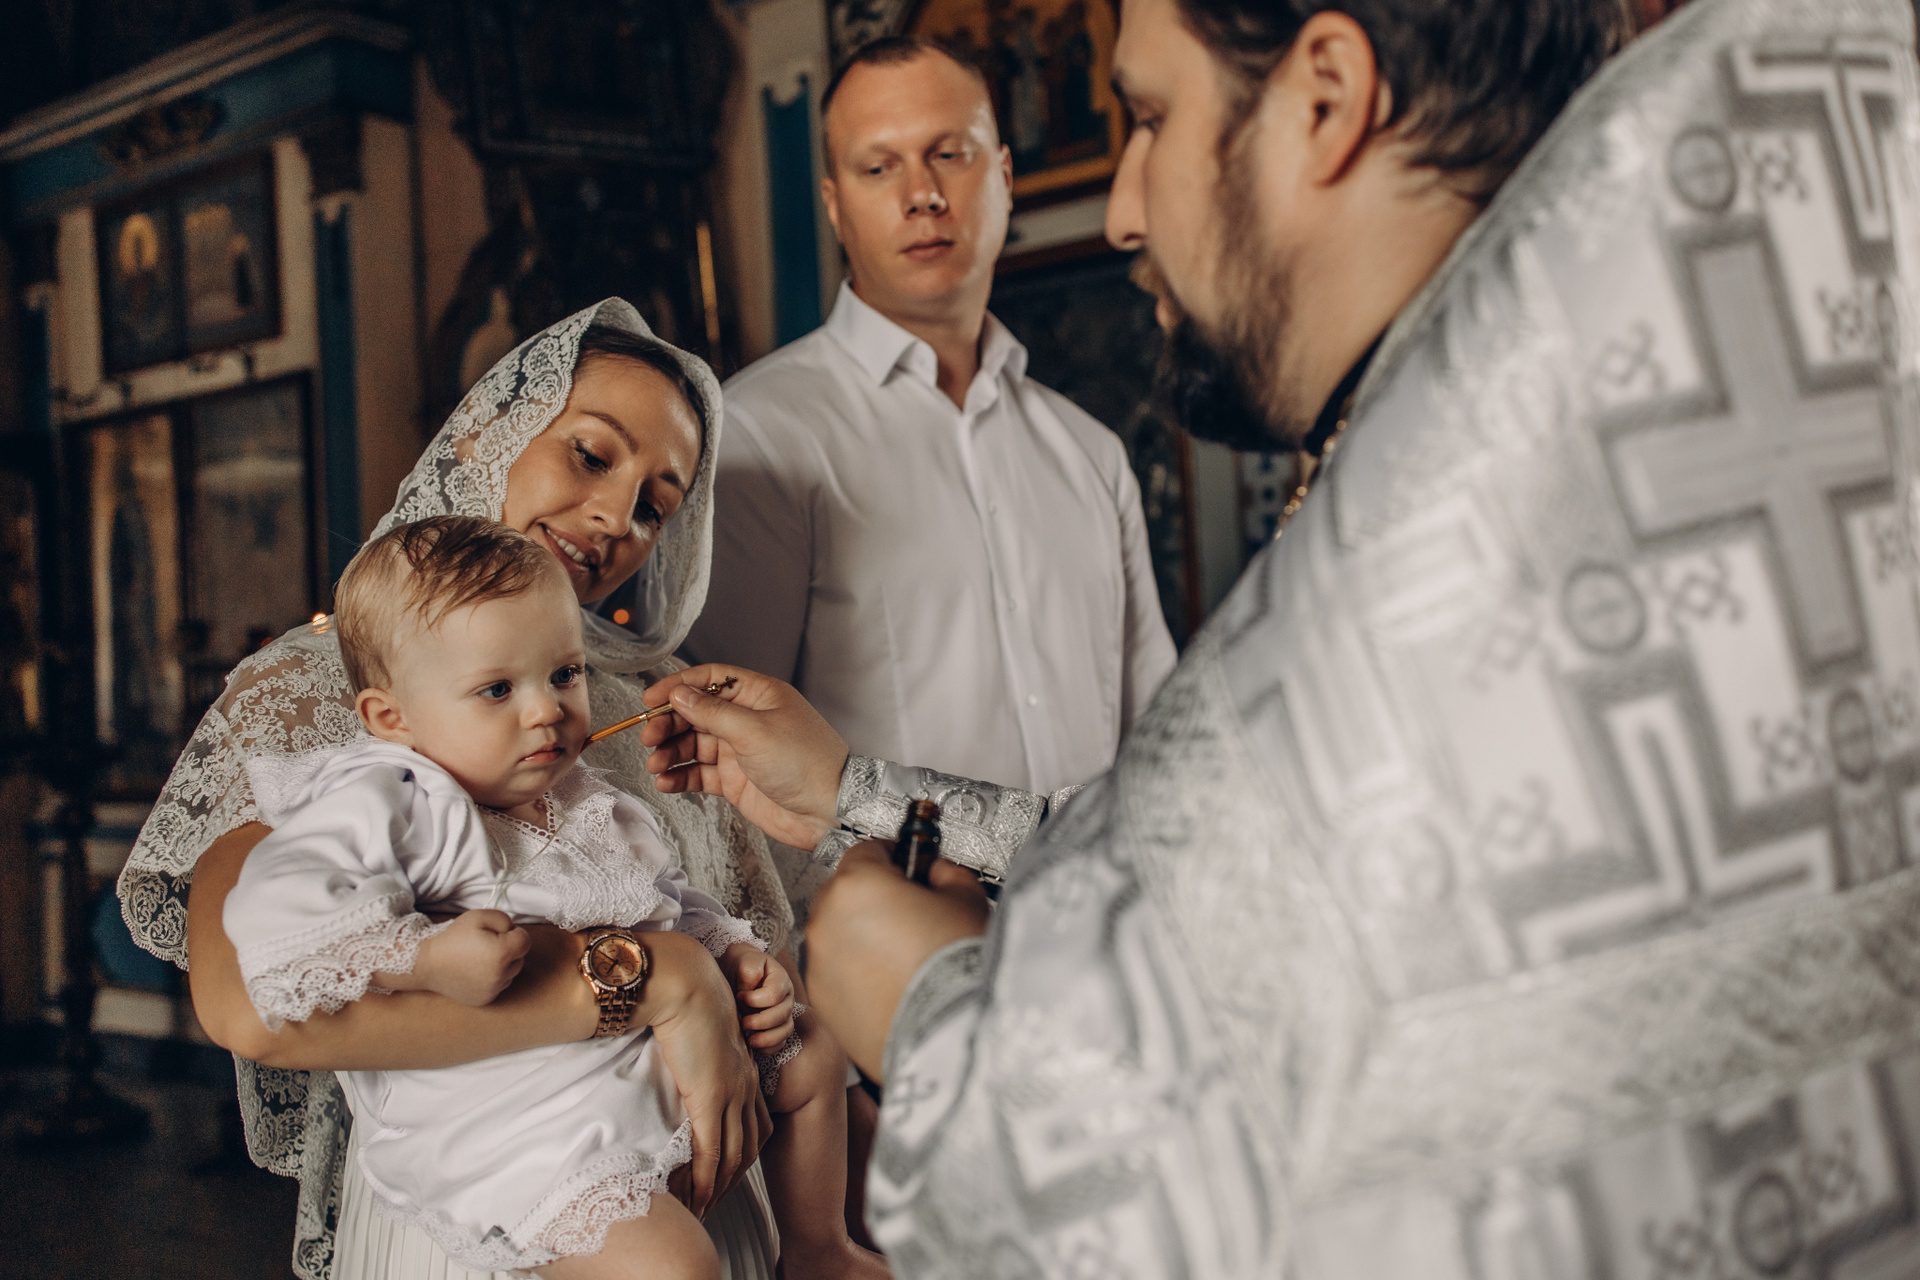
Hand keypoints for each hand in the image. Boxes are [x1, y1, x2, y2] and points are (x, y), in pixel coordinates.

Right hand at [389, 909, 529, 1006]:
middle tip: (486, 944)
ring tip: (479, 958)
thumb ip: (504, 920)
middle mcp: (500, 976)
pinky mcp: (485, 1000)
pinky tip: (475, 971)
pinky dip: (492, 978)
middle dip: (509, 949)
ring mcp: (492, 991)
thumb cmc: (453, 937)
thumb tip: (514, 932)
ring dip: (502, 965)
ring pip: (510, 973)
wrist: (427, 963)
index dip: (513, 933)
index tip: (497, 933)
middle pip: (519, 958)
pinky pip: (499, 986)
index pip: (525, 941)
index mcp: (501, 954)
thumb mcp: (478, 916)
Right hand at [640, 665, 849, 848]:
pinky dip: (681, 777)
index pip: (711, 680)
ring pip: (695, 745)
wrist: (829, 812)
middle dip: (670, 725)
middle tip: (649, 738)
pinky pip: (701, 774)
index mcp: (759, 696)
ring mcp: (741, 751)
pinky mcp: (737, 781)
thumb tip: (679, 693)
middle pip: (697, 713)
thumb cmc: (805, 763)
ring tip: (655, 765)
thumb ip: (712, 713)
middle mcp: (748, 720)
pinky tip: (666, 782)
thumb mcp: (754, 731)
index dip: (679, 686)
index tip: (650, 700)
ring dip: (671, 753)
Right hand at [641, 932, 773, 1216]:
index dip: (741, 1154)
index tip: (723, 1175)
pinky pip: (710, 1151)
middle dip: (731, 1180)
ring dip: (717, 1188)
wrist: (685, 983)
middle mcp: (745, 1086)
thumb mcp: (700, 1035)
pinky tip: (694, 1199)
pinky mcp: (710, 1098)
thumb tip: (685, 1068)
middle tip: (712, 1203)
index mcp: (745, 1071)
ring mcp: (731, 1093)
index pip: (755, 1125)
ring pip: (731, 1157)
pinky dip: (703, 1180)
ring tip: (701, 1209)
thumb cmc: (687, 1001)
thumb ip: (699, 1055)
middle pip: (747, 1148)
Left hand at [719, 942, 796, 1051]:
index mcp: (781, 979)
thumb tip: (748, 989)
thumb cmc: (742, 966)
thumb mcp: (744, 960)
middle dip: (759, 1022)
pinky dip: (768, 1048)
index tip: (739, 996)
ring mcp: (785, 1014)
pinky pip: (780, 1043)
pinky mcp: (778, 1028)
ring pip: (785, 1031)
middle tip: (742, 1021)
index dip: (755, 1000)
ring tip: (748, 1039)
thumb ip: (749, 970)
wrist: (739, 972)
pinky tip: (753, 1044)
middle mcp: (786, 998)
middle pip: (782, 1015)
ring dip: (765, 1038)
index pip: (774, 995)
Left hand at [804, 841, 990, 1080]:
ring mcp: (819, 963)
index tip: (908, 868)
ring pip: (838, 935)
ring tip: (905, 958)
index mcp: (857, 884)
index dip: (893, 856)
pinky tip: (894, 985)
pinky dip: (858, 975)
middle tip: (911, 917)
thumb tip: (936, 872)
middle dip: (874, 899)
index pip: (866, 850)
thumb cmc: (956, 967)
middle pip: (845, 892)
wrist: (951, 1034)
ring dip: (863, 938)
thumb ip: (944, 872)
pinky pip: (837, 973)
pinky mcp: (823, 1002)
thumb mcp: (965, 898)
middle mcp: (826, 920)